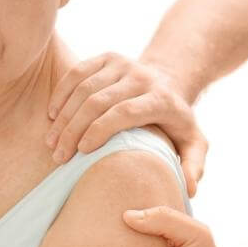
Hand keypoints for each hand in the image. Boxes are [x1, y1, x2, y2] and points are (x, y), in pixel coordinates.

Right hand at [45, 52, 207, 196]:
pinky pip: (77, 73)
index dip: (101, 130)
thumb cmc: (178, 122)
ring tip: (52, 143)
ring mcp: (123, 63)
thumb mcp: (195, 144)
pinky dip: (61, 94)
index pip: (125, 112)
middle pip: (99, 101)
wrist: (170, 81)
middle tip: (59, 157)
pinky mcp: (107, 57)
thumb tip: (189, 190)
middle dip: (74, 130)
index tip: (82, 152)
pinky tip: (52, 116)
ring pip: (84, 88)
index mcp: (162, 99)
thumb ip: (195, 166)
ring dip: (64, 116)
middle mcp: (142, 76)